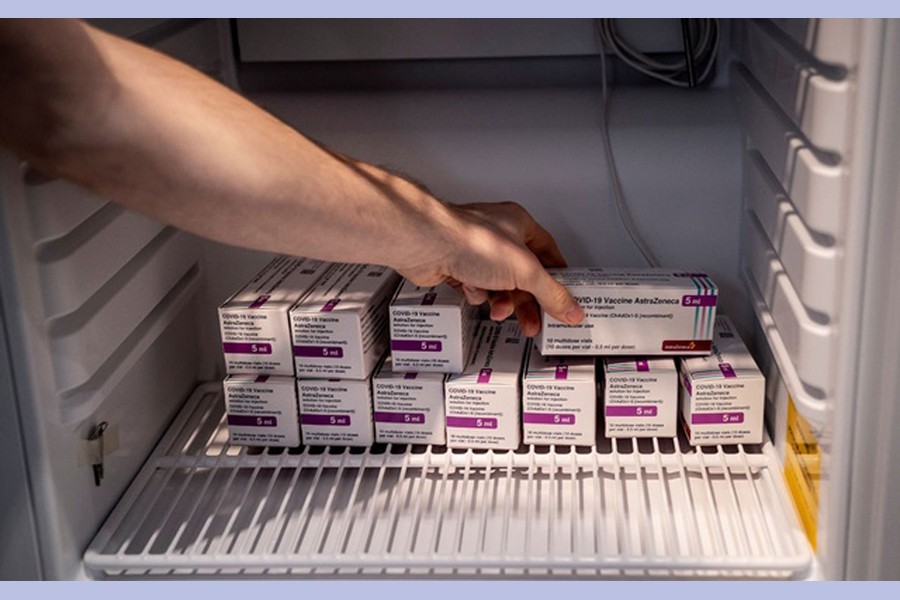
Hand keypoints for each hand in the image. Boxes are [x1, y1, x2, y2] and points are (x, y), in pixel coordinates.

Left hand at [394, 201, 584, 336]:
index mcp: (519, 225)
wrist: (426, 245)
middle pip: (523, 275)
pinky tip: (472, 290)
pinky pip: (477, 288)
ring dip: (501, 301)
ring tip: (501, 312)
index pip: (548, 252)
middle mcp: (498, 236)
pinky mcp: (457, 266)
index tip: (565, 295)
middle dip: (528, 301)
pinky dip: (476, 294)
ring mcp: (476, 251)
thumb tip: (571, 308)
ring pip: (499, 285)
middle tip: (536, 321)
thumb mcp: (524, 271)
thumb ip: (551, 293)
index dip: (558, 275)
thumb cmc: (469, 240)